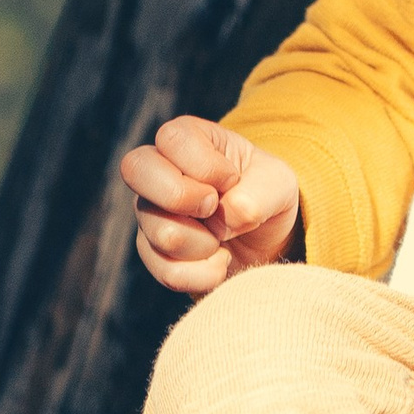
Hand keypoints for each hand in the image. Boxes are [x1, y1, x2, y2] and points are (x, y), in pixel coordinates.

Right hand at [119, 116, 299, 295]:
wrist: (263, 238)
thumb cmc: (264, 194)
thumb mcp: (278, 183)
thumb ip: (259, 192)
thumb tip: (225, 217)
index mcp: (187, 139)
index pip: (172, 139)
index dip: (205, 166)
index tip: (232, 179)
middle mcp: (157, 172)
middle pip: (135, 169)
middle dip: (184, 196)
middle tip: (213, 207)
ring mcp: (149, 213)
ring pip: (161, 231)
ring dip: (205, 243)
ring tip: (224, 239)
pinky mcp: (152, 253)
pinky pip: (167, 270)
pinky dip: (203, 274)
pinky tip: (220, 263)